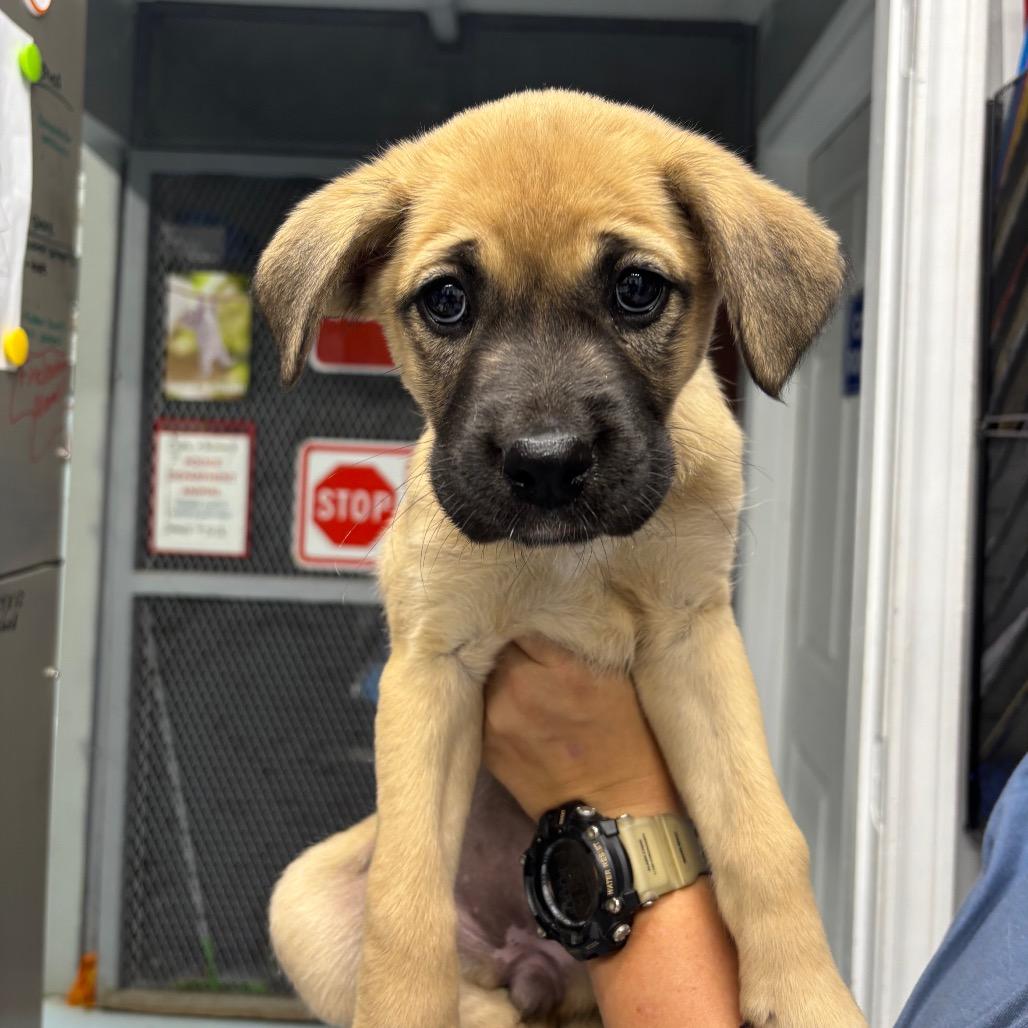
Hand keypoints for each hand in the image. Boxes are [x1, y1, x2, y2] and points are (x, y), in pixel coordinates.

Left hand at [482, 636, 680, 820]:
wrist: (614, 814)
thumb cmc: (631, 741)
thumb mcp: (619, 678)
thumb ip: (579, 642)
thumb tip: (550, 610)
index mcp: (565, 669)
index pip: (529, 617)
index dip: (537, 617)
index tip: (545, 620)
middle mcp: (522, 689)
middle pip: (503, 642)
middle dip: (516, 644)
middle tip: (537, 654)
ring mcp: (498, 719)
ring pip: (489, 672)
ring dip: (503, 672)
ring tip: (529, 684)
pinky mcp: (486, 744)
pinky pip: (484, 704)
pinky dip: (498, 701)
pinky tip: (521, 711)